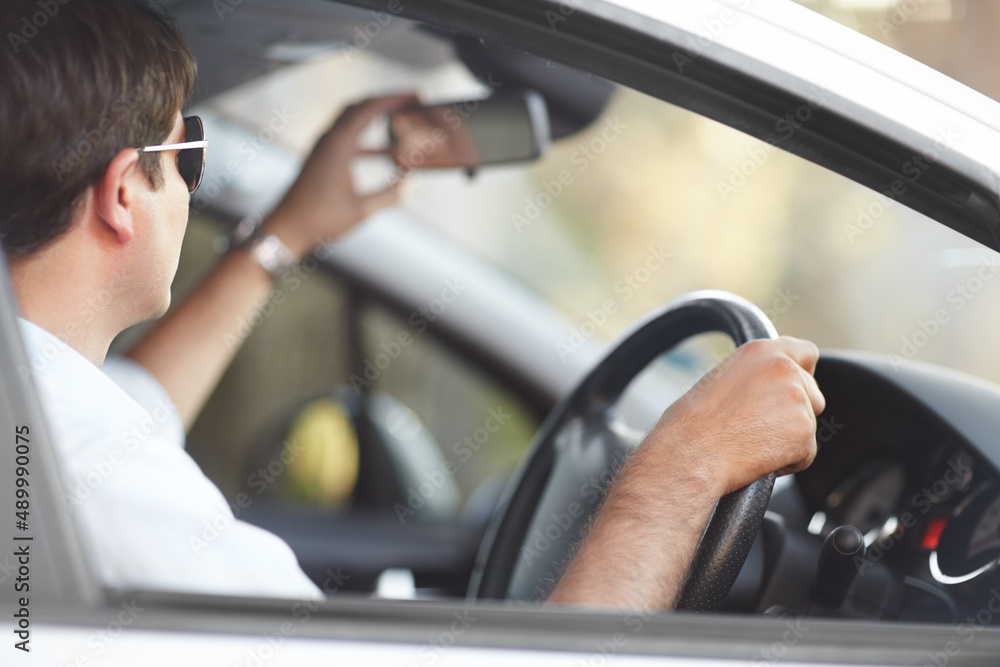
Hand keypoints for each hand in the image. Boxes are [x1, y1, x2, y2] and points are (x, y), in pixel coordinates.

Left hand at [263, 93, 419, 257]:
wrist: (287, 228)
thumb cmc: (320, 219)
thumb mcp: (362, 210)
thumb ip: (389, 195)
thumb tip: (409, 185)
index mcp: (338, 144)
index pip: (369, 108)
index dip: (395, 99)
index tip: (416, 96)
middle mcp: (329, 139)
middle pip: (359, 105)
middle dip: (386, 100)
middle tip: (411, 101)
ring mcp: (323, 146)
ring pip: (352, 119)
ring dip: (376, 115)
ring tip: (401, 118)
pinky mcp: (321, 157)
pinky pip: (347, 136)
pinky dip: (367, 136)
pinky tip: (385, 150)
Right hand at [637, 336, 824, 496]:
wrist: (690, 452)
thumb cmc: (692, 424)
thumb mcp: (722, 380)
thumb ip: (756, 378)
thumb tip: (771, 393)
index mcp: (761, 351)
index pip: (805, 352)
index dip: (803, 373)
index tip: (795, 388)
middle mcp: (784, 368)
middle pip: (812, 394)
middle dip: (794, 413)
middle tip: (759, 429)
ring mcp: (797, 398)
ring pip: (808, 425)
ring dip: (788, 439)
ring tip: (751, 443)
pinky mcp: (803, 430)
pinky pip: (806, 453)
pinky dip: (789, 462)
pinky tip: (757, 458)